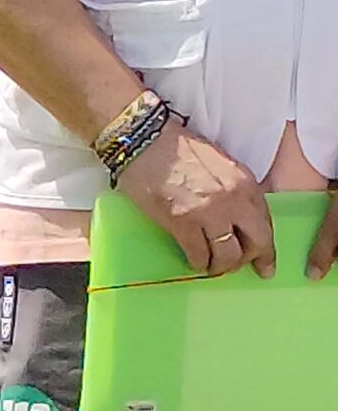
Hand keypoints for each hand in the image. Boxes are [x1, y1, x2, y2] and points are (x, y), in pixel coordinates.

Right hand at [126, 113, 271, 274]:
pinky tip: (194, 262)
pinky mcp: (181, 222)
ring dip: (221, 266)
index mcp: (246, 183)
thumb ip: (234, 190)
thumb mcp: (221, 165)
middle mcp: (234, 200)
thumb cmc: (178, 148)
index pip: (266, 223)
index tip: (264, 264)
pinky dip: (198, 263)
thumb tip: (237, 216)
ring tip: (212, 267)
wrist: (145, 141)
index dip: (266, 248)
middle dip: (250, 260)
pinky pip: (198, 254)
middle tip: (239, 268)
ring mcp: (209, 213)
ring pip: (228, 254)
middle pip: (256, 242)